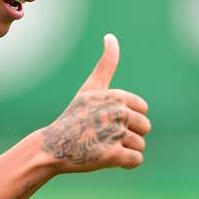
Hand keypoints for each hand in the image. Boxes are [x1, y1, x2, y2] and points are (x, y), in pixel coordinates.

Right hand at [40, 34, 151, 172]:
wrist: (53, 146)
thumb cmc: (74, 117)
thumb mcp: (90, 88)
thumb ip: (106, 64)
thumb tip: (111, 35)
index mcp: (115, 95)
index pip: (142, 109)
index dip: (127, 117)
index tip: (106, 119)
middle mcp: (117, 112)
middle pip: (144, 127)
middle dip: (127, 134)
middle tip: (102, 135)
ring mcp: (115, 134)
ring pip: (140, 145)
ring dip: (124, 150)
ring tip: (101, 146)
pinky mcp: (113, 155)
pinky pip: (136, 160)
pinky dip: (125, 163)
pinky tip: (107, 159)